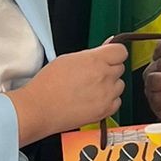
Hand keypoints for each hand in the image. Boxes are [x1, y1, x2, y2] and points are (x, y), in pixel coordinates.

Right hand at [10, 43, 127, 142]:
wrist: (40, 108)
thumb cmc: (48, 85)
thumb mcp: (67, 59)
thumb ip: (90, 54)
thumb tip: (104, 50)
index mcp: (94, 61)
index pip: (120, 51)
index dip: (114, 53)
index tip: (109, 56)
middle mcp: (104, 77)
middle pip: (120, 68)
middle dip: (109, 69)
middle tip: (92, 74)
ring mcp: (106, 95)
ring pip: (120, 85)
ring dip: (110, 85)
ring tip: (91, 88)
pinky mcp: (104, 111)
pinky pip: (117, 102)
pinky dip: (109, 100)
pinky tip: (94, 99)